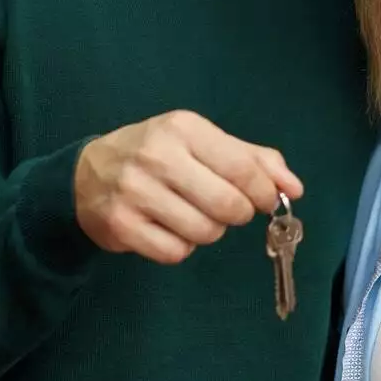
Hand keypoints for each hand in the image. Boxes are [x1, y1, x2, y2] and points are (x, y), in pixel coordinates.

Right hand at [74, 110, 301, 264]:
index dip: (263, 192)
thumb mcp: (201, 142)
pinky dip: (179, 247)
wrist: (86, 174)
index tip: (264, 200)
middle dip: (235, 214)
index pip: (243, 168)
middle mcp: (157, 156)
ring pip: (204, 232)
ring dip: (207, 231)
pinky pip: (174, 252)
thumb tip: (293, 187)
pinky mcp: (121, 225)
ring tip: (188, 214)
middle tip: (224, 209)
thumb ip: (252, 159)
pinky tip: (166, 229)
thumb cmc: (155, 154)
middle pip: (227, 205)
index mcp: (182, 128)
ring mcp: (135, 192)